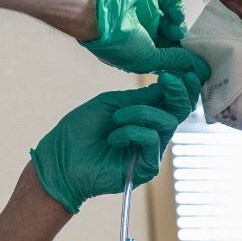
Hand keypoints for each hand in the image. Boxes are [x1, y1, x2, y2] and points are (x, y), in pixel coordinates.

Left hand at [30, 72, 199, 213]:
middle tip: (168, 79)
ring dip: (140, 113)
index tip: (178, 71)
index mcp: (143, 117)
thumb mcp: (110, 105)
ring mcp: (150, 152)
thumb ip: (139, 98)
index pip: (172, 101)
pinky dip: (132, 132)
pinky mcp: (146, 169)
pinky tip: (113, 138)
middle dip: (178, 93)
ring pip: (167, 123)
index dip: (181, 86)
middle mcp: (151, 134)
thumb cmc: (79, 131)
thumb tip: (169, 84)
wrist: (60, 160)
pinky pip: (152, 141)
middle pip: (179, 112)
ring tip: (116, 118)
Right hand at [81, 0, 210, 80]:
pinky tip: (175, 16)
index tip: (197, 64)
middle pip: (173, 39)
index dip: (182, 59)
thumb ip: (176, 61)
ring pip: (173, 21)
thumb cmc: (117, 42)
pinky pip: (170, 2)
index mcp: (141, 53)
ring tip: (176, 30)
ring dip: (178, 26)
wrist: (100, 12)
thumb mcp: (150, 59)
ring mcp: (147, 15)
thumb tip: (199, 69)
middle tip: (195, 46)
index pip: (168, 57)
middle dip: (184, 43)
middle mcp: (144, 35)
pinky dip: (176, 9)